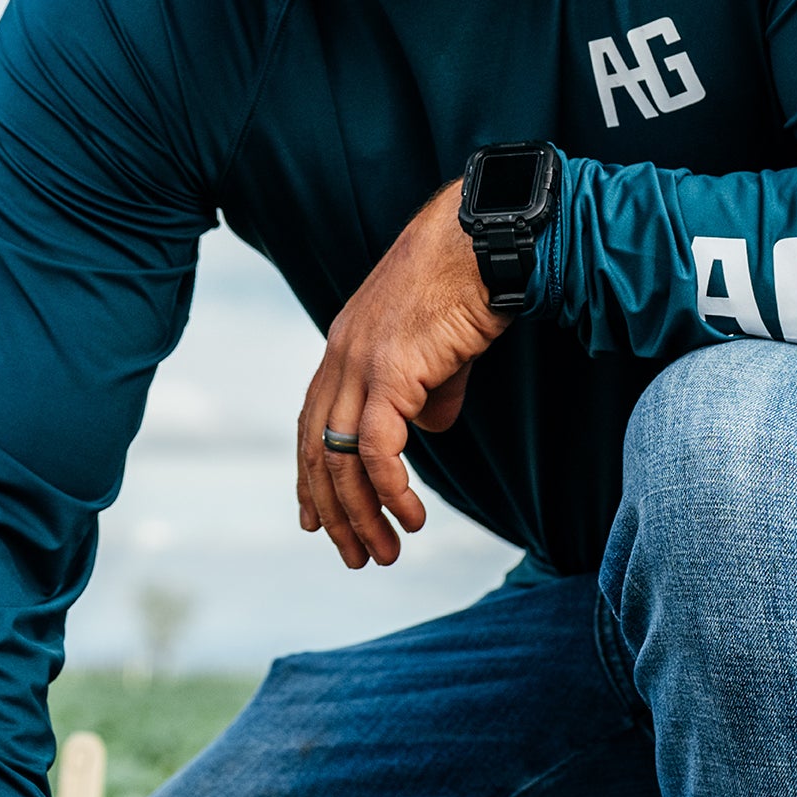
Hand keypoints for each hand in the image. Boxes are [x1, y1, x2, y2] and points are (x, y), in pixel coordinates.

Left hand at [297, 181, 510, 568]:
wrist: (486, 241)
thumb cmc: (472, 282)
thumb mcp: (441, 347)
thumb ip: (428, 389)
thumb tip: (426, 429)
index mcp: (345, 345)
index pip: (311, 423)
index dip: (310, 476)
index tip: (316, 521)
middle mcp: (342, 356)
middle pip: (316, 450)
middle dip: (333, 511)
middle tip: (354, 555)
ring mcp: (360, 363)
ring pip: (341, 459)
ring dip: (361, 515)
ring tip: (384, 554)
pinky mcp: (391, 372)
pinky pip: (379, 450)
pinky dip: (391, 491)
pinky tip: (412, 517)